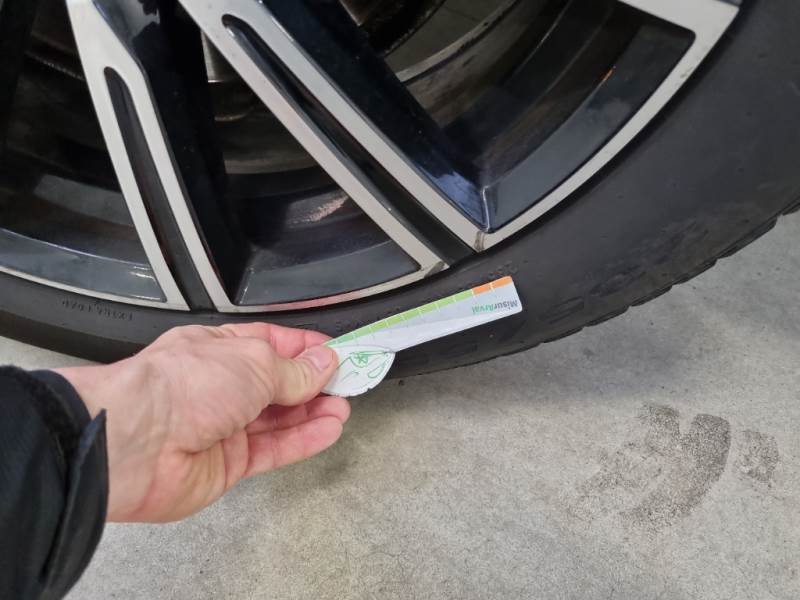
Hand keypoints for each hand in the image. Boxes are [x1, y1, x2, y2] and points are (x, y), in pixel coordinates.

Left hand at [55, 323, 348, 522]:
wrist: (136, 443)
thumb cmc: (179, 386)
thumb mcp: (252, 362)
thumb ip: (292, 370)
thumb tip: (322, 365)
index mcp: (218, 347)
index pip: (271, 344)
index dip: (305, 349)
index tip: (337, 353)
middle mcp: (219, 385)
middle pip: (277, 383)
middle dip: (314, 382)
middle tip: (349, 381)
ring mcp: (223, 426)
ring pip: (278, 418)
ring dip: (313, 412)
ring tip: (343, 407)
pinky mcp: (227, 464)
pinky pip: (273, 450)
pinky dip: (302, 440)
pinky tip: (328, 430)